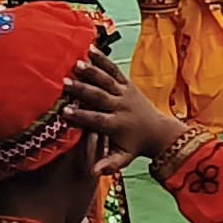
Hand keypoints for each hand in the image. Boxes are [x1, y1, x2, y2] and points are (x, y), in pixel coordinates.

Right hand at [63, 53, 190, 165]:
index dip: (81, 116)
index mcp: (117, 125)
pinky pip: (114, 70)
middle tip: (64, 82)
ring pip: (107, 80)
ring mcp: (125, 93)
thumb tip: (94, 173)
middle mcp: (121, 107)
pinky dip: (103, 60)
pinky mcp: (127, 84)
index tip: (64, 111)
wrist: (158, 131)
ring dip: (92, 71)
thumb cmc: (135, 146)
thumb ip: (110, 164)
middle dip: (82, 89)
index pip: (97, 119)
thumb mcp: (124, 158)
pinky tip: (90, 49)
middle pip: (100, 97)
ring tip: (76, 63)